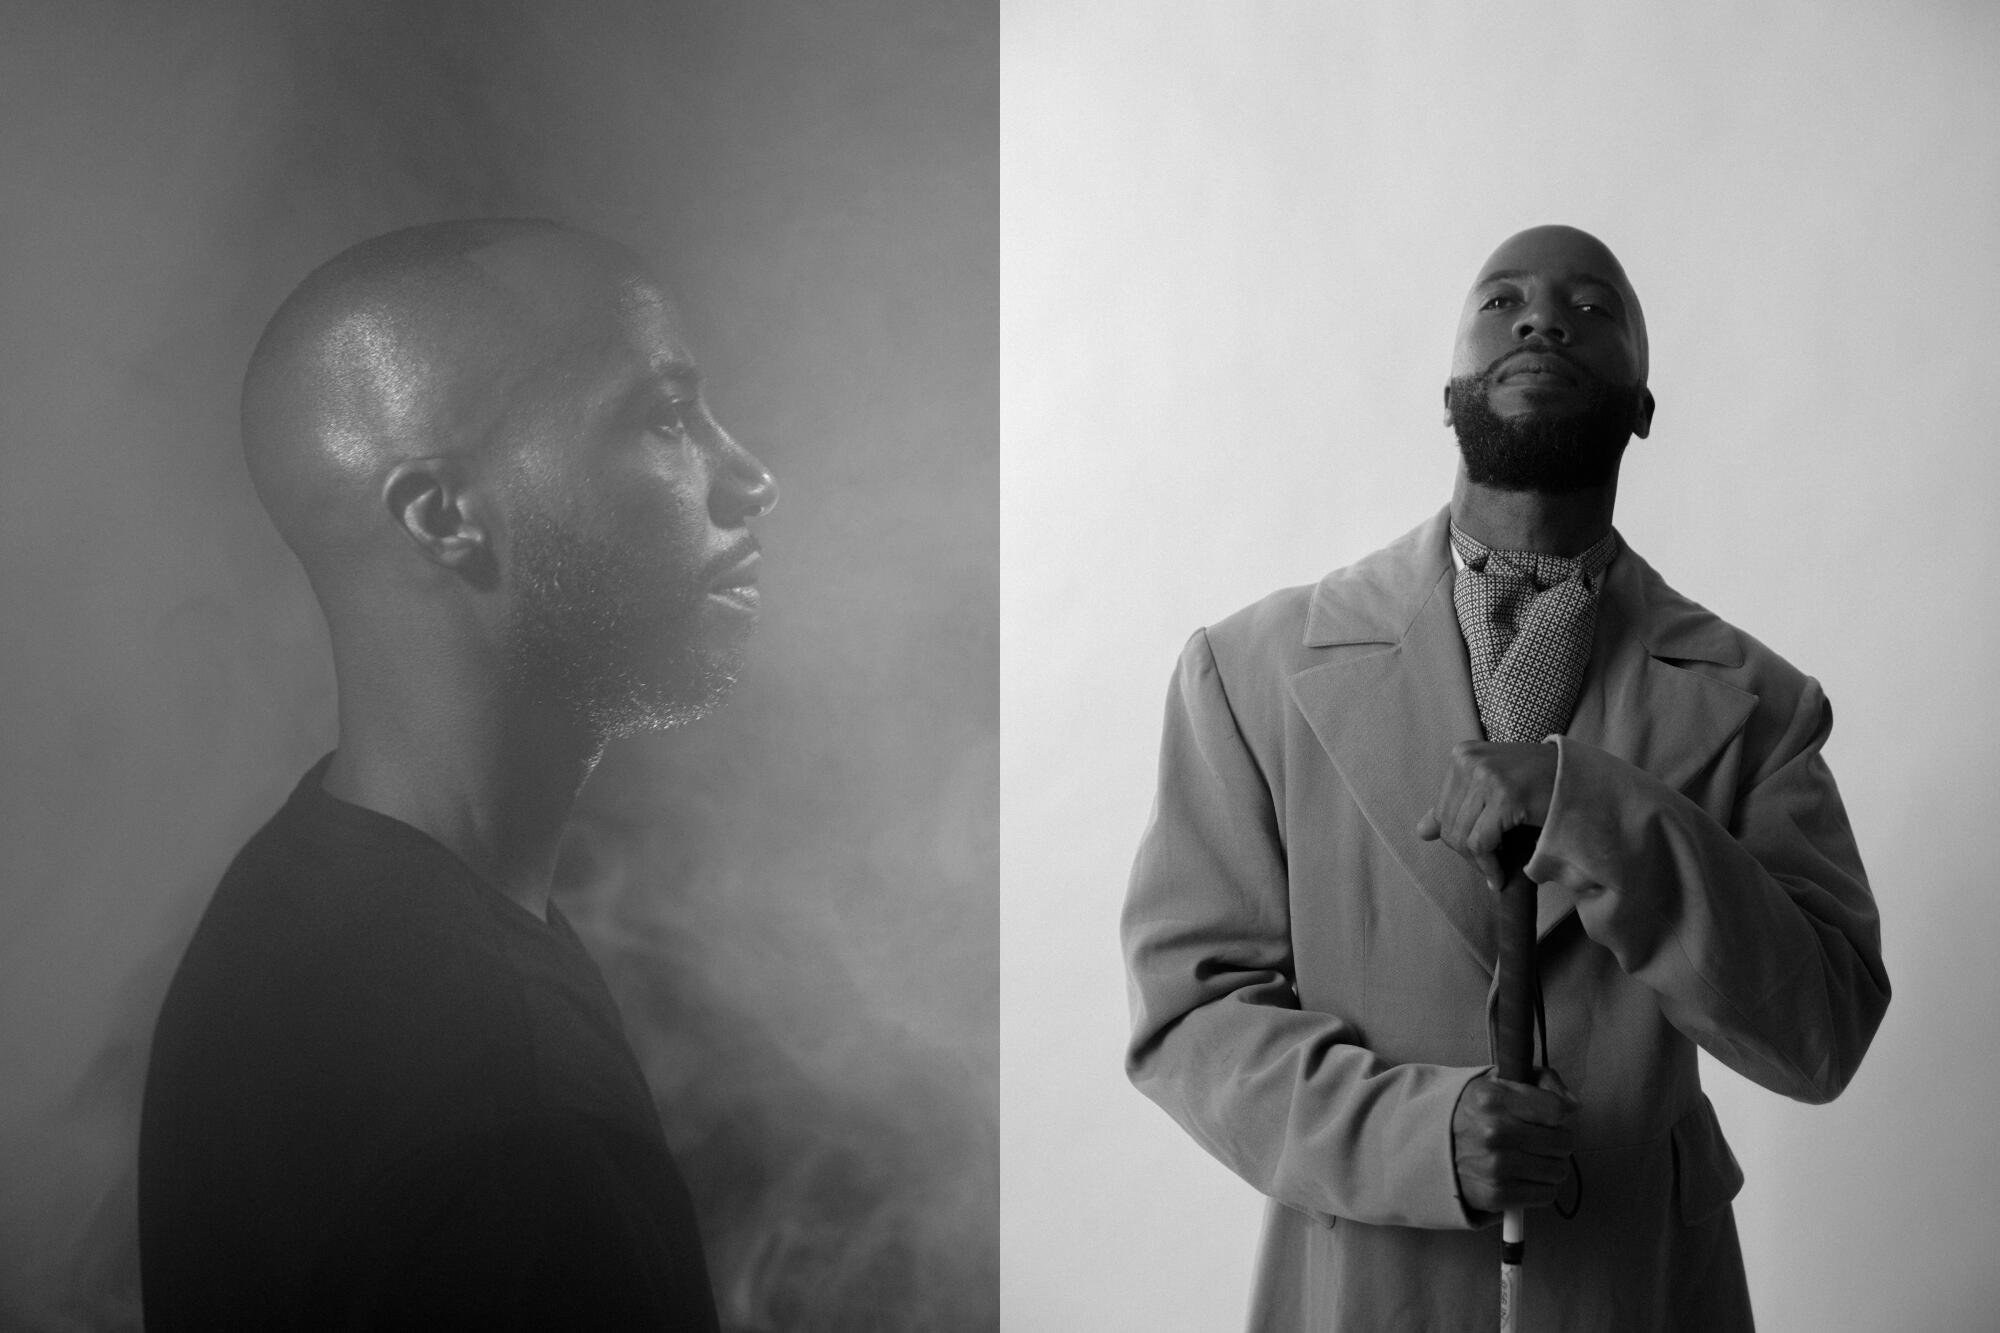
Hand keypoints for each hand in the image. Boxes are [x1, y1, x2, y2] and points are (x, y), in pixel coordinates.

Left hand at [1415, 741, 1556, 889]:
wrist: (1583, 781)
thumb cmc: (1538, 786)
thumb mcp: (1492, 789)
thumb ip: (1458, 806)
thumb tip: (1421, 831)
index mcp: (1462, 754)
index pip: (1441, 811)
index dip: (1457, 839)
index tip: (1478, 853)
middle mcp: (1470, 760)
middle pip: (1449, 825)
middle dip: (1467, 853)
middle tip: (1489, 866)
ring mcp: (1488, 776)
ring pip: (1463, 837)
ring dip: (1479, 862)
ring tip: (1496, 871)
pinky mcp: (1506, 796)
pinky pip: (1482, 844)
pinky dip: (1488, 866)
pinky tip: (1500, 874)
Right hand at [1450, 1068, 1576, 1215]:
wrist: (1430, 1147)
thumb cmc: (1473, 1113)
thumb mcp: (1499, 1082)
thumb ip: (1542, 1081)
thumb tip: (1574, 1106)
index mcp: (1493, 1098)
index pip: (1557, 1110)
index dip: (1559, 1112)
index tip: (1549, 1115)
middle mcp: (1493, 1132)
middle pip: (1563, 1142)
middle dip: (1557, 1139)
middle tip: (1539, 1138)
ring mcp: (1494, 1167)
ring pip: (1558, 1170)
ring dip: (1550, 1164)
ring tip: (1530, 1157)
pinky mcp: (1495, 1195)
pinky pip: (1546, 1194)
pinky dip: (1540, 1187)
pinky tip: (1523, 1175)